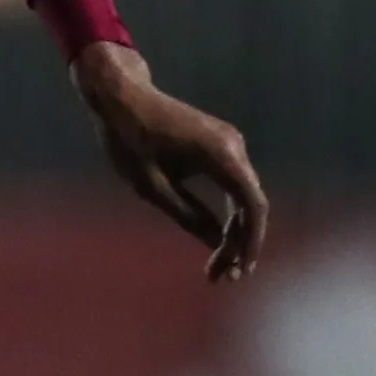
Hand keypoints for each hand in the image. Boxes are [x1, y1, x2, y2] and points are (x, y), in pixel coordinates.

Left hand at [74, 41, 268, 282]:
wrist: (123, 98)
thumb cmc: (129, 140)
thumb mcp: (152, 187)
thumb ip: (187, 215)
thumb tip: (216, 243)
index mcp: (220, 155)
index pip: (252, 205)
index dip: (250, 241)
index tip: (240, 269)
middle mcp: (234, 147)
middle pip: (251, 205)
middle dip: (239, 244)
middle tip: (222, 278)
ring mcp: (231, 145)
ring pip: (245, 197)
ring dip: (234, 232)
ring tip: (219, 268)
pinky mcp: (222, 147)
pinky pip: (234, 187)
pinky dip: (229, 213)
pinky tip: (219, 241)